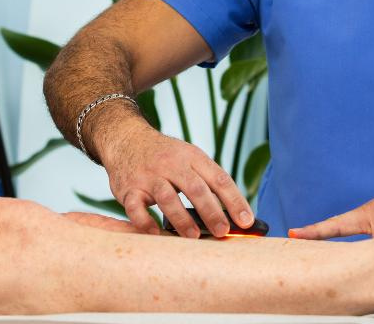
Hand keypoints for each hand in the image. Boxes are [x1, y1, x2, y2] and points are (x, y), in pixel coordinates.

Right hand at [97, 117, 253, 237]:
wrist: (125, 138)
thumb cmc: (164, 156)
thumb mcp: (188, 157)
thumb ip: (207, 182)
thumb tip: (235, 216)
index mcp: (192, 157)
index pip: (218, 178)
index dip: (235, 200)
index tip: (247, 221)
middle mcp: (171, 164)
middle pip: (195, 187)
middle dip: (211, 211)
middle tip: (223, 232)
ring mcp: (149, 176)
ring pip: (167, 197)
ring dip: (181, 218)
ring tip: (194, 236)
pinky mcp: (129, 189)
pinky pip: (135, 208)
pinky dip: (145, 222)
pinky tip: (156, 234)